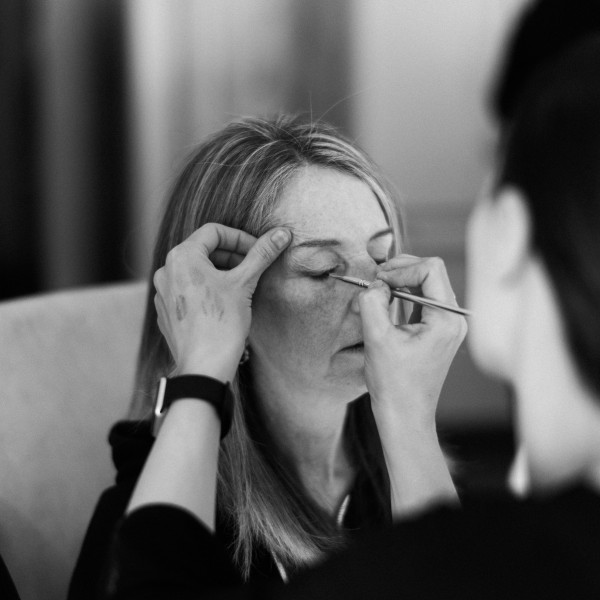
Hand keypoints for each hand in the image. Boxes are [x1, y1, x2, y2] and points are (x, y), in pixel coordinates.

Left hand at [153, 224, 290, 380]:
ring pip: (195, 272)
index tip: (258, 250)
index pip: (214, 232)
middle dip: (231, 256)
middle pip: (203, 251)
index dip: (240, 238)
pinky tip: (224, 306)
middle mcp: (166, 271)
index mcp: (182, 257)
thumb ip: (262, 253)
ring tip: (241, 287)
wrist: (204, 367)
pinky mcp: (166, 312)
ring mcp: (163, 293)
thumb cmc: (222, 323)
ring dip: (220, 273)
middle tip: (253, 268)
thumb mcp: (245, 283)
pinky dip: (207, 291)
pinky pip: (187, 291)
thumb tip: (282, 233)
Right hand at [358, 255, 466, 432]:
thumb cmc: (394, 383)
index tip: (379, 281)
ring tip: (378, 290)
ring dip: (401, 282)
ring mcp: (448, 325)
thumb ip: (372, 303)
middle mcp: (454, 319)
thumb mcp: (377, 338)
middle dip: (401, 271)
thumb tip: (375, 283)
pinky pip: (424, 299)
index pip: (430, 270)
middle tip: (376, 281)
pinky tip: (386, 302)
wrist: (404, 414)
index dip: (402, 269)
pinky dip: (404, 294)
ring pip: (427, 284)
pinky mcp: (439, 330)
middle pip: (431, 272)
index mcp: (446, 319)